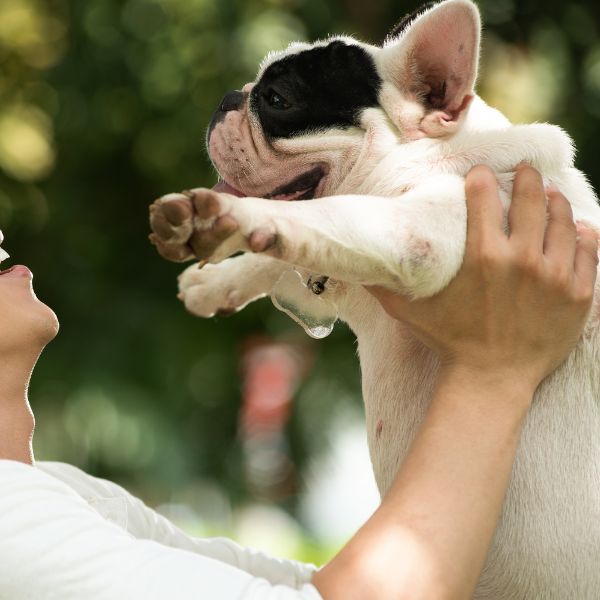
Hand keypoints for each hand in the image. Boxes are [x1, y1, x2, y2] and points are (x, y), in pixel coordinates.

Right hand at [369, 165, 598, 393]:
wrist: (493, 379)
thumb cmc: (450, 342)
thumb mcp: (411, 313)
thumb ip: (384, 287)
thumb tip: (357, 269)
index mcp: (482, 256)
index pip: (484, 196)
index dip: (481, 178)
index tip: (480, 173)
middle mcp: (521, 258)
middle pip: (530, 199)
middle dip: (526, 178)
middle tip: (524, 170)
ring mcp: (554, 275)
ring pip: (564, 220)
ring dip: (556, 201)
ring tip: (550, 195)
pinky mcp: (577, 293)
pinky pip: (589, 251)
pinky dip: (585, 234)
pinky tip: (579, 226)